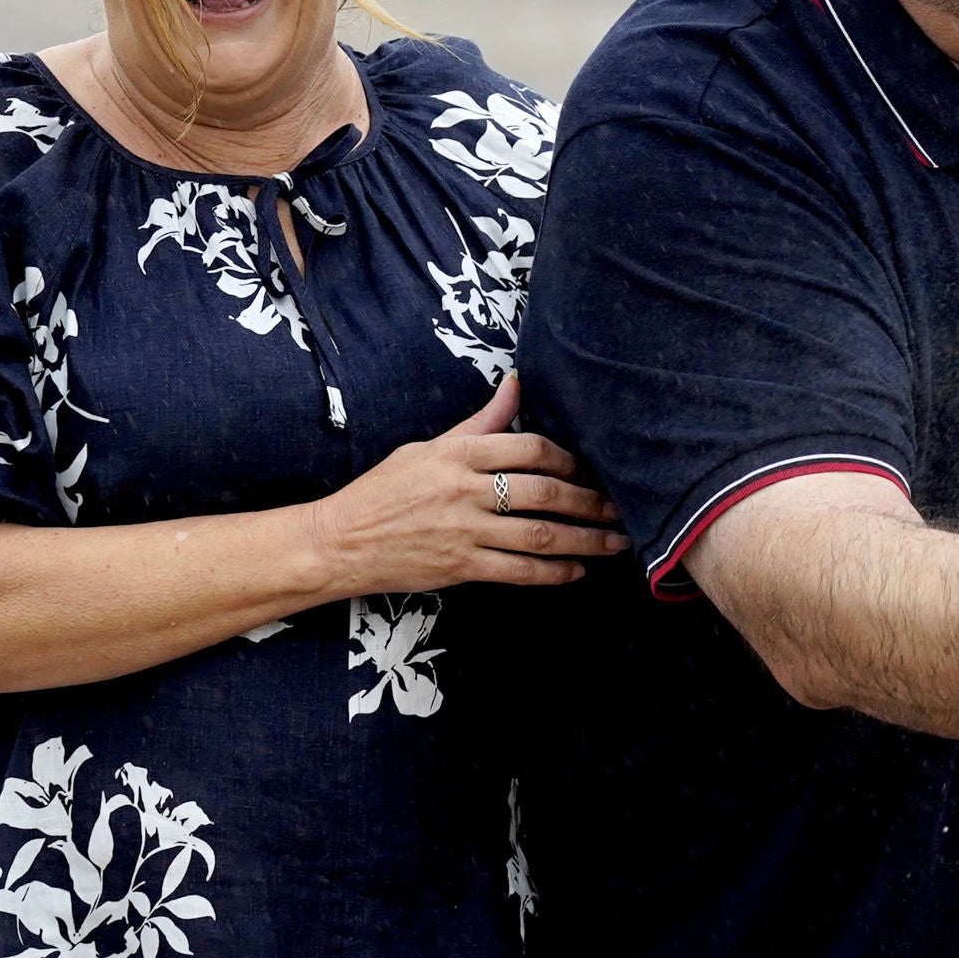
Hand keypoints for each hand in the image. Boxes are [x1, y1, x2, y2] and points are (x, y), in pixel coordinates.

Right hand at [301, 374, 622, 596]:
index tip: (588, 469)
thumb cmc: (383, 491)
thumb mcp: (427, 447)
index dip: (567, 459)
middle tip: (619, 507)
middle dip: (590, 502)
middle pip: (544, 492)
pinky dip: (554, 572)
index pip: (529, 448)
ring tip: (615, 542)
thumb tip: (516, 384)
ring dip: (585, 540)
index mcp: (457, 453)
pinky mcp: (460, 567)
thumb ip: (479, 423)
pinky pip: (519, 571)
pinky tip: (577, 570)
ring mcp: (463, 531)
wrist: (339, 542)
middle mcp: (464, 490)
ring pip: (539, 535)